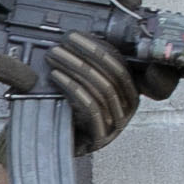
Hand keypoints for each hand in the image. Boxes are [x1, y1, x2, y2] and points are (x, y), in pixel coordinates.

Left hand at [45, 32, 144, 153]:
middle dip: (84, 56)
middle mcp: (128, 107)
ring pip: (101, 89)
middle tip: (60, 46)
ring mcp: (116, 124)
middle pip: (111, 75)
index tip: (74, 36)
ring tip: (54, 58)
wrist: (58, 147)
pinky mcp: (101, 136)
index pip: (119, 64)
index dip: (97, 47)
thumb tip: (76, 40)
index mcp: (129, 91)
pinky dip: (74, 89)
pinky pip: (92, 108)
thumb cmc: (71, 115)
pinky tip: (57, 77)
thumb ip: (88, 68)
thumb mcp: (83, 87)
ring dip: (75, 69)